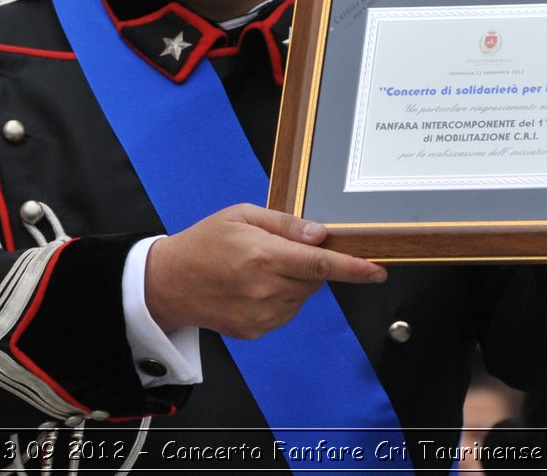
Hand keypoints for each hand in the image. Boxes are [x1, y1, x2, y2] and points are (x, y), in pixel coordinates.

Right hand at [144, 204, 386, 338]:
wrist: (169, 282)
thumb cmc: (205, 242)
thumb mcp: (241, 215)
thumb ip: (284, 224)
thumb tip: (319, 235)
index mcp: (263, 256)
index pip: (320, 264)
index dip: (354, 268)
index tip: (377, 270)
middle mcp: (265, 289)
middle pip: (315, 280)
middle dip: (310, 265)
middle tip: (280, 252)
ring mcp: (261, 315)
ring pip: (302, 297)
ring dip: (295, 282)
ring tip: (260, 269)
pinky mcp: (256, 331)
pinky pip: (287, 313)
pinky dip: (281, 299)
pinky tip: (254, 287)